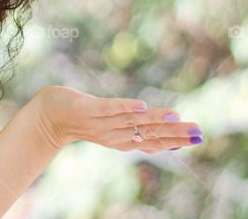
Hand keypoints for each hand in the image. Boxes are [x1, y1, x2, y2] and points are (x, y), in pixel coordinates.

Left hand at [33, 85, 202, 153]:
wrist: (48, 115)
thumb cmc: (84, 117)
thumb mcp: (112, 126)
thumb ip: (137, 129)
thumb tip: (166, 132)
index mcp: (121, 140)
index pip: (152, 143)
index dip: (174, 141)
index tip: (197, 138)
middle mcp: (113, 134)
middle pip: (148, 135)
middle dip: (174, 134)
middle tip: (198, 132)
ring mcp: (100, 122)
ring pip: (133, 122)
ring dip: (156, 120)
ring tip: (177, 117)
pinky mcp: (88, 109)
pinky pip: (109, 108)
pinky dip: (126, 107)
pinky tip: (143, 106)